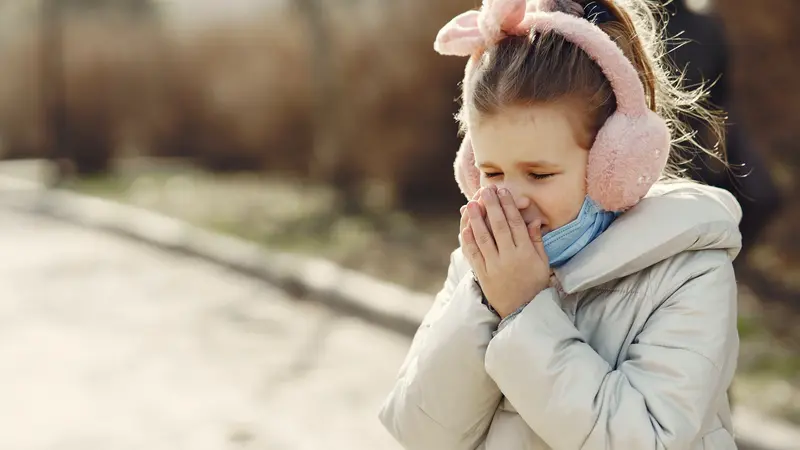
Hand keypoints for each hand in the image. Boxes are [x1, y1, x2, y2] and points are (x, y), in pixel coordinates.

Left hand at [460, 185, 549, 317]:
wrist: (522, 311)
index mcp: (525, 253)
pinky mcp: (482, 275)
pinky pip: (473, 254)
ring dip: (476, 219)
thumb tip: (534, 219)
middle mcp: (509, 258)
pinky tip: (465, 227)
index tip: (503, 191)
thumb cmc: (534, 285)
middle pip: (498, 226)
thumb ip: (537, 241)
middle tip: (486, 190)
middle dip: (491, 206)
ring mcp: (494, 266)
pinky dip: (468, 240)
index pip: (515, 224)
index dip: (508, 206)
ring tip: (471, 204)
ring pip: (483, 238)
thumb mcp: (542, 263)